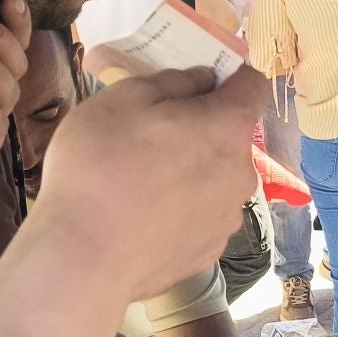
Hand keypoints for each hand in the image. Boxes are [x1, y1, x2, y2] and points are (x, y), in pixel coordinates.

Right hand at [32, 65, 269, 302]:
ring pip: (216, 178)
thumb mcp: (123, 99)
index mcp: (227, 129)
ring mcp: (227, 218)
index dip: (229, 76)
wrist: (83, 260)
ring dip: (191, 170)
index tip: (199, 80)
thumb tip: (202, 79)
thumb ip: (173, 81)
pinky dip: (182, 209)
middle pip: (230, 136)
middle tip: (149, 134)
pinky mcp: (209, 251)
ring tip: (141, 181)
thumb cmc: (99, 168)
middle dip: (200, 128)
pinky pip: (201, 215)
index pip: (253, 86)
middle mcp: (241, 174)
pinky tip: (144, 215)